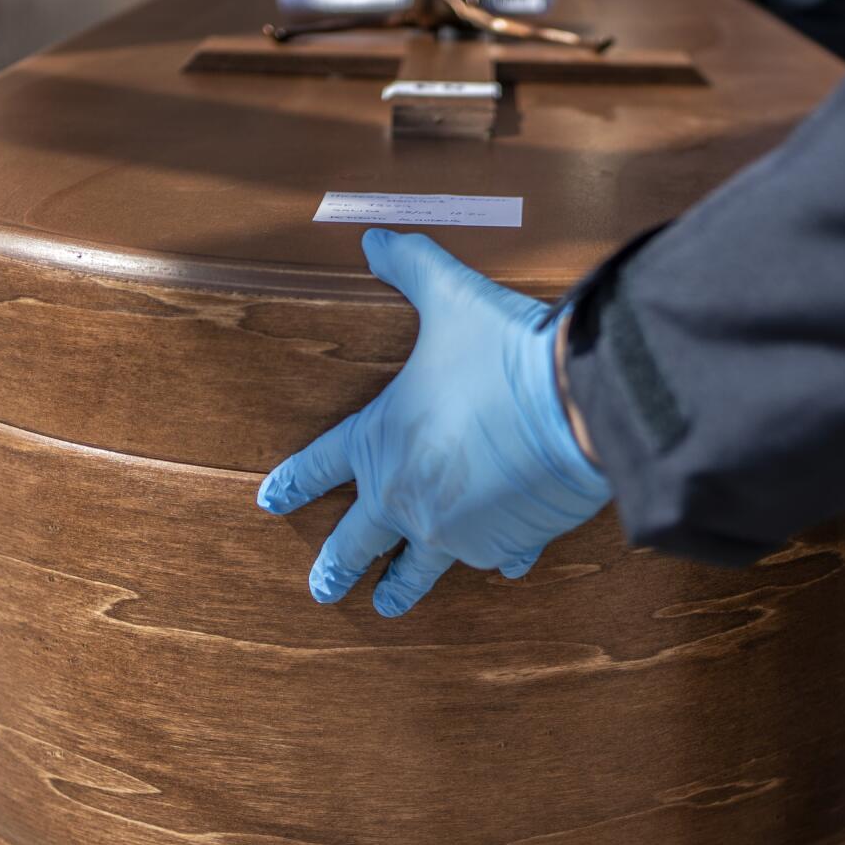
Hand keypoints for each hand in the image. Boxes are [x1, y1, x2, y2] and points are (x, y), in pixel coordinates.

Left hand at [257, 229, 610, 616]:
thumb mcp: (449, 297)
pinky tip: (504, 567)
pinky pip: (496, 556)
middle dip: (337, 567)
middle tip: (321, 592)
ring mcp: (457, 529)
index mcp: (382, 442)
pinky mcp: (507, 542)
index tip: (270, 502)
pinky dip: (499, 558)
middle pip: (359, 542)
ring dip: (403, 587)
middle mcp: (409, 497)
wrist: (574, 404)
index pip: (321, 466)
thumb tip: (373, 236)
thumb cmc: (501, 353)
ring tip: (389, 607)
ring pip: (420, 568)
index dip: (294, 482)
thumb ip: (409, 266)